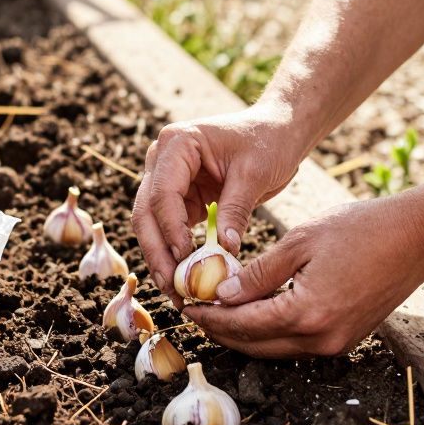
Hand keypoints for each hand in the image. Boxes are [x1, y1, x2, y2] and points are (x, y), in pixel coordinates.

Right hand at [133, 101, 305, 303]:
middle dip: (157, 251)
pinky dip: (174, 253)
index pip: (163, 192)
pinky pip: (169, 229)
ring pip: (151, 225)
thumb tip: (224, 251)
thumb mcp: (254, 174)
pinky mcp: (179, 198)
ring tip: (175, 291)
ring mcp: (166, 178)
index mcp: (177, 143)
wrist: (277, 133)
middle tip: (171, 286)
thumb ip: (235, 210)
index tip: (185, 258)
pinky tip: (184, 278)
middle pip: (146, 211)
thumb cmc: (268, 142)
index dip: (171, 228)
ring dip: (161, 258)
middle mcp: (162, 159)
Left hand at [183, 196, 423, 357]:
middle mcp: (322, 339)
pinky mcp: (345, 339)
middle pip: (256, 346)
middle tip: (194, 312)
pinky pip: (296, 343)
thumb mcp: (299, 242)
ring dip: (244, 334)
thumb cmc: (360, 229)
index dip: (210, 317)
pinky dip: (269, 331)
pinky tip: (252, 311)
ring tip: (216, 312)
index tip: (185, 305)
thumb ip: (257, 273)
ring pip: (275, 349)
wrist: (417, 237)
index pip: (243, 325)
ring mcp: (337, 344)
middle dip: (221, 331)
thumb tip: (220, 295)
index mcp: (307, 314)